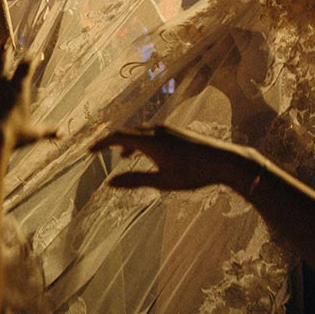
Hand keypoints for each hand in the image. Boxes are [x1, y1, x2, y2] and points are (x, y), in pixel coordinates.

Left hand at [0, 44, 54, 147]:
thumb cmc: (11, 138)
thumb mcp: (33, 134)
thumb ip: (48, 131)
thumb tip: (63, 134)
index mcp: (17, 87)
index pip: (26, 66)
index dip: (31, 58)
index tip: (34, 52)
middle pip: (2, 59)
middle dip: (5, 49)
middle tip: (6, 40)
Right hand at [93, 124, 258, 191]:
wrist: (226, 161)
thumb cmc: (194, 174)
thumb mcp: (162, 181)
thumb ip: (135, 181)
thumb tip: (109, 183)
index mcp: (150, 140)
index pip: (118, 137)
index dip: (101, 143)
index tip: (88, 151)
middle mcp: (156, 130)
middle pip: (127, 132)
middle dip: (112, 142)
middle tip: (98, 151)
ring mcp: (167, 130)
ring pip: (140, 132)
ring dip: (127, 143)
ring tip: (122, 157)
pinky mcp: (176, 133)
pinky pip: (150, 133)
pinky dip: (140, 142)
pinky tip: (147, 155)